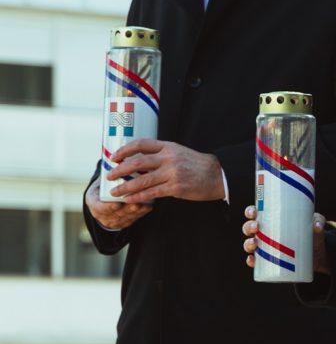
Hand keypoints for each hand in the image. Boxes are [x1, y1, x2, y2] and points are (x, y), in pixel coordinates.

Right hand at [85, 176, 152, 229]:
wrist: (105, 198)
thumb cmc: (105, 185)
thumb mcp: (100, 180)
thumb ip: (107, 174)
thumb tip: (118, 158)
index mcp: (93, 201)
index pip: (98, 207)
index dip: (107, 207)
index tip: (116, 204)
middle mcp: (102, 213)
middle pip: (115, 214)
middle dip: (126, 209)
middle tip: (136, 203)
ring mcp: (114, 219)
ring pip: (126, 217)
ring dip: (136, 211)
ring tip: (145, 204)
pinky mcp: (125, 221)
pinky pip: (134, 218)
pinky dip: (142, 212)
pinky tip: (149, 206)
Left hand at [107, 139, 223, 202]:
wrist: (218, 175)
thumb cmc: (198, 165)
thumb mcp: (179, 153)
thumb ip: (161, 155)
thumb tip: (139, 161)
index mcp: (168, 146)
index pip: (141, 144)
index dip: (124, 150)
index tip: (114, 157)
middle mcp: (169, 158)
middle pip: (137, 162)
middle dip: (120, 170)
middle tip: (110, 175)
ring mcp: (172, 173)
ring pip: (142, 180)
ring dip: (125, 187)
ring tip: (115, 191)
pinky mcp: (176, 187)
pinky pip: (152, 193)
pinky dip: (138, 197)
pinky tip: (130, 199)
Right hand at [243, 206, 329, 274]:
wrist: (318, 253)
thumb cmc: (312, 232)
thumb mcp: (316, 223)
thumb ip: (318, 220)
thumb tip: (317, 226)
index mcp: (272, 218)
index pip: (256, 212)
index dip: (250, 211)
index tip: (253, 212)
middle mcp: (265, 232)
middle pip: (249, 228)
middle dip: (248, 227)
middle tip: (256, 227)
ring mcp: (266, 246)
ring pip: (250, 244)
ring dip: (248, 243)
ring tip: (254, 243)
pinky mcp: (270, 260)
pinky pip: (255, 261)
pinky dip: (251, 261)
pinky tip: (252, 260)